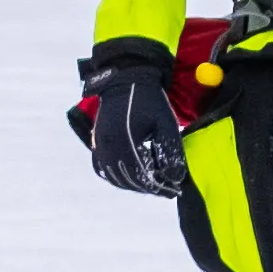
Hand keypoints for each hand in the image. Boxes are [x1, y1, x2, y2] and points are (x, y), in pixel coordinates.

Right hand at [74, 40, 186, 198]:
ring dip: (133, 184)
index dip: (159, 186)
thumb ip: (170, 151)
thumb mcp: (165, 123)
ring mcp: (100, 145)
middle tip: (167, 190)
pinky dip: (117, 177)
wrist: (126, 81)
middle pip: (128, 179)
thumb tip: (175, 178)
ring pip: (114, 177)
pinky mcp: (96, 143)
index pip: (142, 175)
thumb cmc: (149, 101)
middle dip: (149, 187)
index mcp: (126, 140)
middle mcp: (109, 146)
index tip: (173, 190)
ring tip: (152, 184)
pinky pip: (103, 168)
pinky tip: (132, 177)